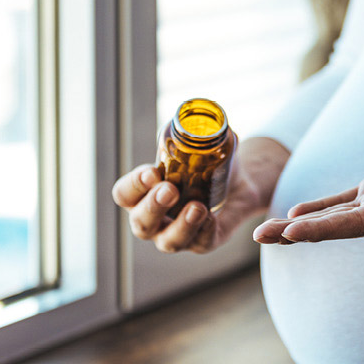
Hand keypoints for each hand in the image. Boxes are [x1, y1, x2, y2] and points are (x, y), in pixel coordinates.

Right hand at [113, 137, 288, 252]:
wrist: (239, 183)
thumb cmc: (208, 163)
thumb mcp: (203, 144)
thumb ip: (201, 131)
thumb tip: (210, 118)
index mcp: (143, 193)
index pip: (124, 194)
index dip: (134, 185)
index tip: (153, 171)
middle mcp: (154, 218)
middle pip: (141, 223)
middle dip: (153, 207)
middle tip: (170, 189)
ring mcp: (176, 234)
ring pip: (168, 242)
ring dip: (181, 225)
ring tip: (198, 207)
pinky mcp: (202, 243)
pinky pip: (200, 245)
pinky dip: (204, 232)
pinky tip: (212, 217)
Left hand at [253, 127, 363, 243]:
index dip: (330, 227)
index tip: (296, 232)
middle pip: (340, 225)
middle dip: (300, 232)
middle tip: (259, 235)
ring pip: (337, 216)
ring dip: (301, 224)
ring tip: (264, 231)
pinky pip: (347, 201)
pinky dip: (321, 207)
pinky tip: (295, 214)